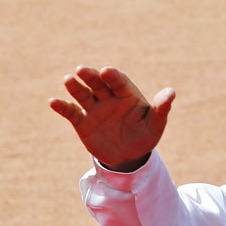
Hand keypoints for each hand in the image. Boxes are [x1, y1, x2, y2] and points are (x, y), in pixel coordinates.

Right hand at [49, 65, 173, 171]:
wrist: (129, 155)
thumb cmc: (145, 135)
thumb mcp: (155, 124)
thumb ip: (161, 108)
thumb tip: (171, 92)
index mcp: (127, 94)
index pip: (119, 82)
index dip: (114, 77)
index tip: (108, 71)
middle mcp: (108, 98)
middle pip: (98, 84)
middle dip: (91, 76)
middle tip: (82, 70)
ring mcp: (94, 108)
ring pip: (83, 94)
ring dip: (75, 87)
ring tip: (68, 79)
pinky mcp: (82, 122)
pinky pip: (71, 112)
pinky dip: (62, 107)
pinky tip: (53, 102)